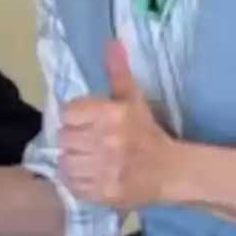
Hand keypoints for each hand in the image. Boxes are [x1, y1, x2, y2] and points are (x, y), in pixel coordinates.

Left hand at [57, 40, 180, 211]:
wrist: (170, 171)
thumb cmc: (147, 132)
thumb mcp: (132, 99)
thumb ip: (118, 71)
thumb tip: (111, 42)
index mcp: (112, 115)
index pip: (68, 113)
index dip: (75, 117)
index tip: (87, 122)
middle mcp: (106, 142)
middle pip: (64, 138)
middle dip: (74, 138)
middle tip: (88, 141)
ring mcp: (105, 170)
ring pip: (65, 161)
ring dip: (73, 160)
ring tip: (88, 158)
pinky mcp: (103, 193)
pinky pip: (73, 184)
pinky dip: (77, 180)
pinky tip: (90, 174)